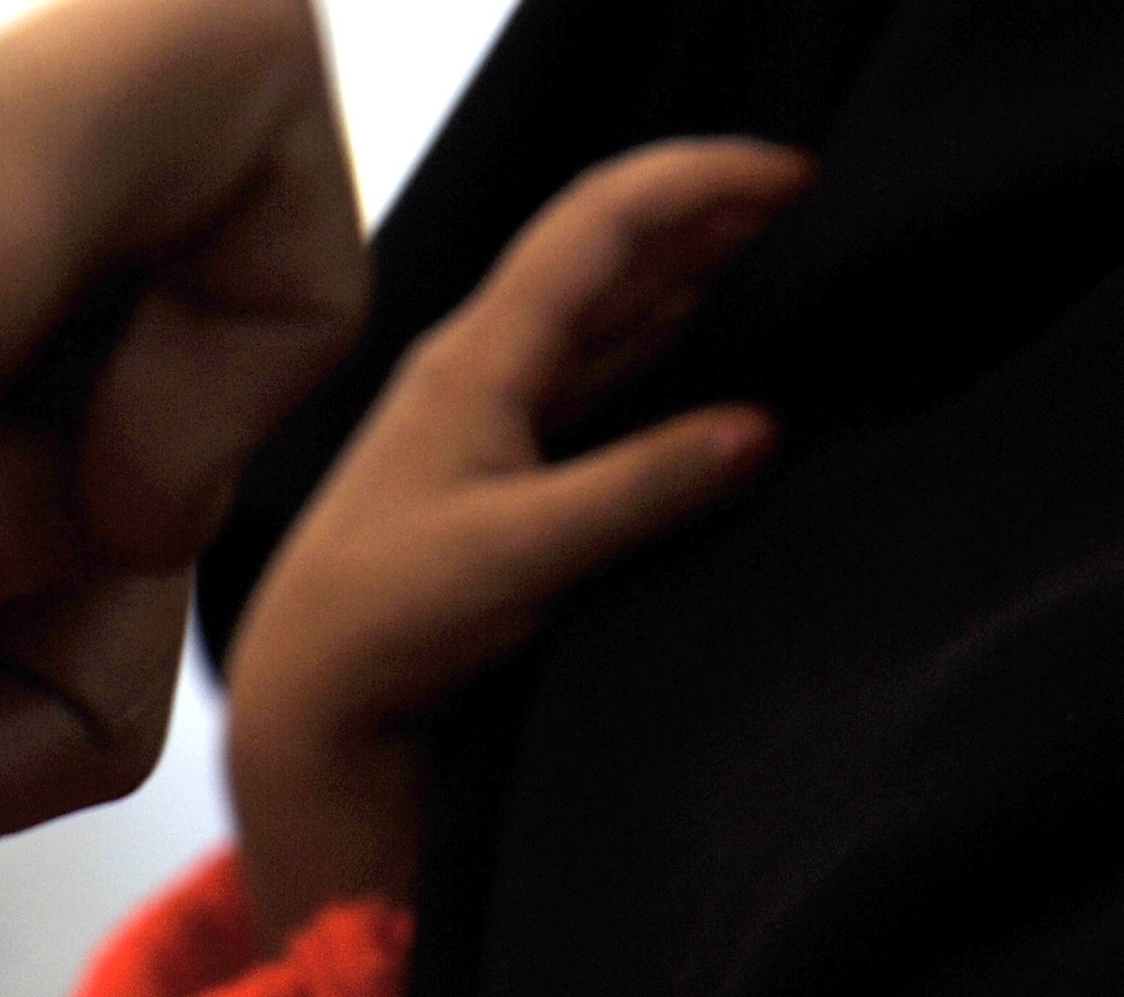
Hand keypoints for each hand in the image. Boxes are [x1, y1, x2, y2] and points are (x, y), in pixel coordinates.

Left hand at [225, 138, 811, 945]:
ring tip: (785, 250)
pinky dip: (661, 344)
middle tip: (815, 204)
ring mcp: (490, 408)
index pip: (600, 221)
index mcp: (478, 355)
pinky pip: (595, 373)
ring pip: (606, 309)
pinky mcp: (502, 461)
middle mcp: (482, 362)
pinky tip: (708, 343)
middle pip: (609, 248)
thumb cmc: (386, 621)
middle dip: (708, 211)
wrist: (307, 694)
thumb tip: (762, 428)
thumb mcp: (520, 554)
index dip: (700, 180)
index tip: (796, 176)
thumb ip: (641, 489)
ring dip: (690, 272)